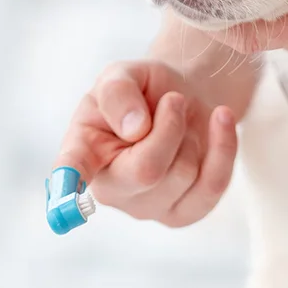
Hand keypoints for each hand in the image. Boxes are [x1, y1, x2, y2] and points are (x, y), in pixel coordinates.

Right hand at [53, 61, 238, 226]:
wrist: (183, 99)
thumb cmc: (144, 89)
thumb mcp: (124, 74)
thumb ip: (118, 93)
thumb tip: (134, 129)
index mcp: (83, 150)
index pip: (72, 169)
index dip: (68, 184)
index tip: (64, 197)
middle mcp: (109, 188)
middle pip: (147, 170)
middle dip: (170, 126)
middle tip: (173, 99)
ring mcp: (147, 207)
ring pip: (184, 174)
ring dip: (192, 132)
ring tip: (182, 113)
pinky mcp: (184, 213)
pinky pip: (213, 185)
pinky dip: (223, 147)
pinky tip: (220, 120)